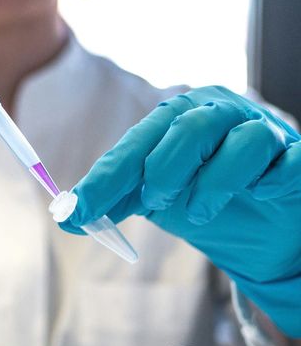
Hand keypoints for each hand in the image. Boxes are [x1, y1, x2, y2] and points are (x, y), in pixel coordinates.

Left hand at [61, 86, 300, 336]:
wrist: (266, 230)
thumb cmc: (207, 201)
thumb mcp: (155, 200)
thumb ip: (116, 200)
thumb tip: (67, 216)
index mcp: (178, 121)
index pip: (137, 143)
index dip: (106, 177)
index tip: (77, 210)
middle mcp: (220, 116)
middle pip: (187, 127)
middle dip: (163, 171)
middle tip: (155, 201)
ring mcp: (264, 133)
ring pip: (240, 140)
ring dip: (211, 184)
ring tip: (198, 213)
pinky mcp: (298, 158)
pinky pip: (288, 161)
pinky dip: (269, 179)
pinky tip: (260, 193)